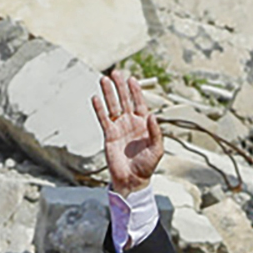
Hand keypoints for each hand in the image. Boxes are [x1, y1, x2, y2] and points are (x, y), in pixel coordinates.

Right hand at [92, 67, 163, 194]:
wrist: (132, 180)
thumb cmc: (147, 166)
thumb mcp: (157, 149)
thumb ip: (155, 132)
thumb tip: (152, 116)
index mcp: (144, 124)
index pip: (139, 103)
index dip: (135, 91)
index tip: (131, 79)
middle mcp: (131, 123)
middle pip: (124, 100)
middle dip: (120, 86)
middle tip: (115, 73)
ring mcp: (119, 128)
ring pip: (113, 106)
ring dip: (109, 93)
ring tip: (104, 80)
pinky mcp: (109, 135)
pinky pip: (103, 119)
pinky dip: (99, 109)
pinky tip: (96, 98)